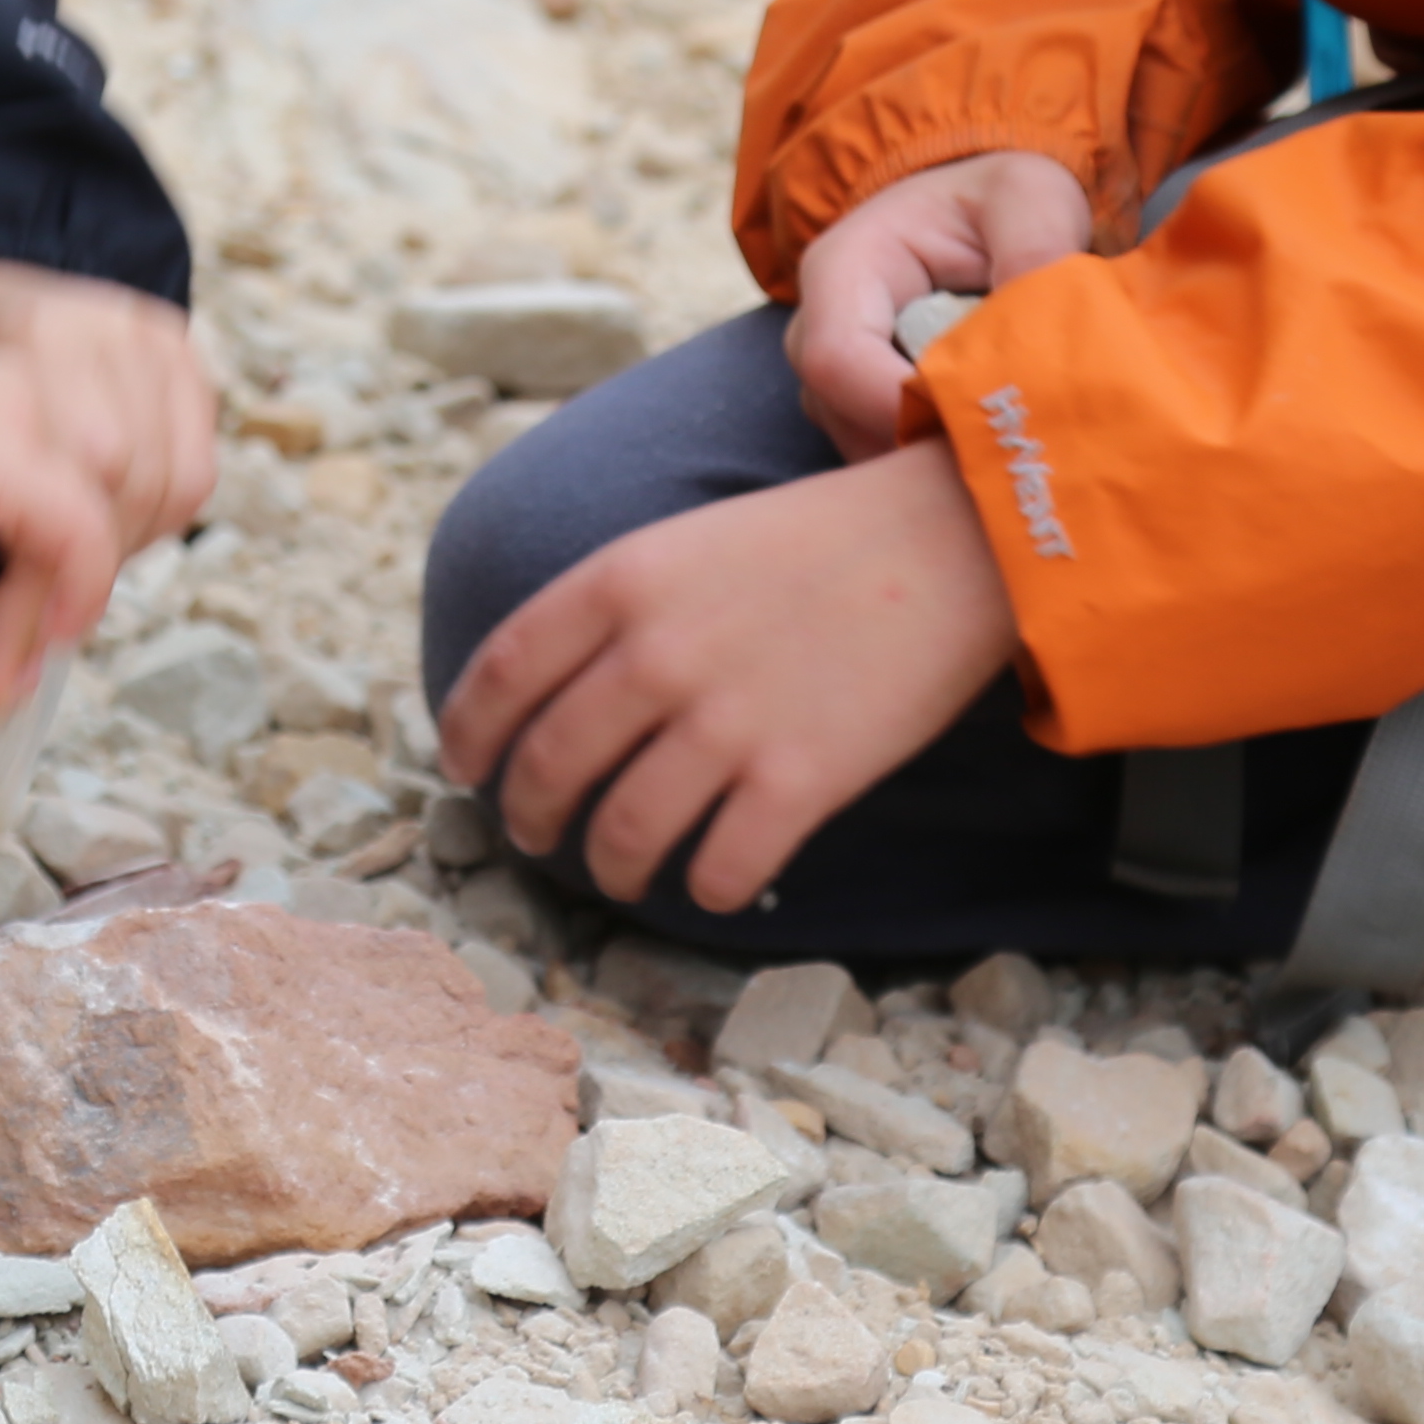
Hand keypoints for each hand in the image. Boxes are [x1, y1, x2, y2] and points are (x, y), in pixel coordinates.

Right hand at [0, 267, 210, 716]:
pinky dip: (49, 607)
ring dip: (60, 608)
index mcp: (32, 378)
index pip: (133, 465)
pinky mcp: (1, 449)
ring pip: (111, 519)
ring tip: (2, 665)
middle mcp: (43, 381)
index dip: (104, 553)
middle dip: (90, 585)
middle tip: (20, 654)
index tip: (46, 620)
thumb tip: (39, 613)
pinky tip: (8, 657)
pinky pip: (74, 538)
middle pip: (139, 492)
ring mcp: (26, 410)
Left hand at [435, 443, 1022, 915]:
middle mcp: (657, 653)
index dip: (467, 733)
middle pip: (548, 764)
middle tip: (534, 833)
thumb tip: (556, 685)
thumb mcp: (693, 539)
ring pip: (624, 833)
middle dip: (528, 815)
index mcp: (621, 579)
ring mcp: (726, 720)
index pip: (501, 673)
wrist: (960, 535)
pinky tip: (714, 881)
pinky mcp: (800, 780)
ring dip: (610, 868)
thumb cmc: (825, 537)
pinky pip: (722, 868)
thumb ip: (618, 603)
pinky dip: (707, 888)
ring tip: (619, 873)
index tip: (463, 767)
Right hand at [787, 149, 1093, 453]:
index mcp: (843, 271)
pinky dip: (943, 465)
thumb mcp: (1028, 198)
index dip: (903, 404)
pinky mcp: (864, 415)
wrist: (987, 213)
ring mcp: (836, 383)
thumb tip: (1042, 328)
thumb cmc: (1001, 199)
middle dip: (930, 444)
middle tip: (1017, 449)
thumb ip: (1035, 249)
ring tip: (1018, 445)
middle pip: (848, 418)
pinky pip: (891, 461)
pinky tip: (1001, 449)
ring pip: (869, 448)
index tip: (985, 424)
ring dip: (940, 459)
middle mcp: (819, 333)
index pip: (838, 360)